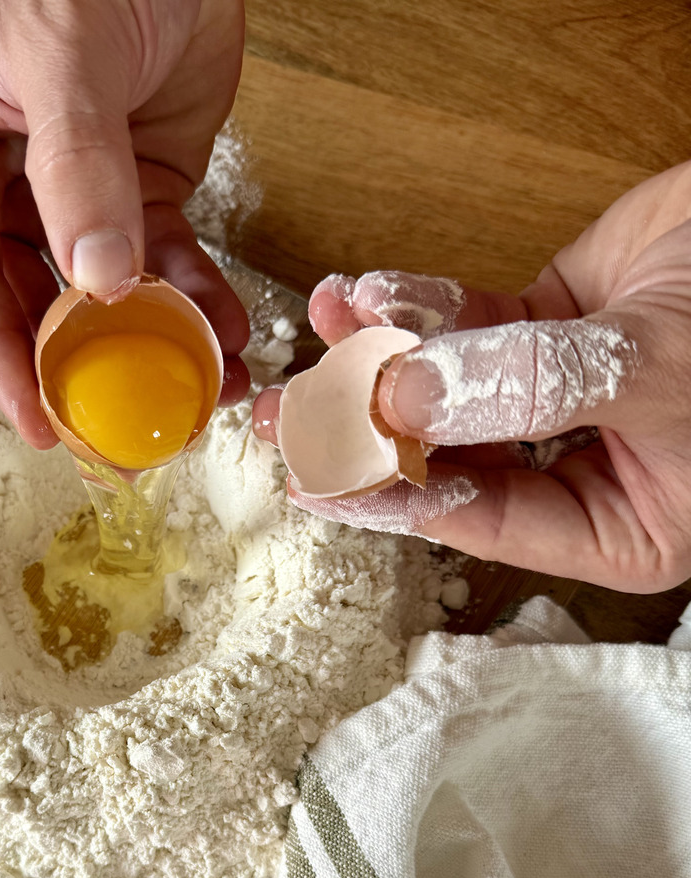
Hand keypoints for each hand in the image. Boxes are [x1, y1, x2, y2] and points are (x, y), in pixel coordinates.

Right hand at [0, 0, 249, 446]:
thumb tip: (98, 283)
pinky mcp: (138, 194)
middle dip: (77, 369)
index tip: (37, 420)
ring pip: (100, 297)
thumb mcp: (61, 51)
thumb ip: (76, 167)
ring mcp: (68, 195)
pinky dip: (196, 301)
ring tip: (196, 393)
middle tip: (120, 429)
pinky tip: (226, 336)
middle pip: (26, 300)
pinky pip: (165, 264)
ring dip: (150, 346)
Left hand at [254, 162, 690, 592]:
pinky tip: (369, 293)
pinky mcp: (549, 329)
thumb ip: (522, 389)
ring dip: (382, 354)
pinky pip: (468, 321)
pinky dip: (419, 305)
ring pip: (448, 388)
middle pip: (450, 459)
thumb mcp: (647, 374)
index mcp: (615, 524)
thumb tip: (402, 395)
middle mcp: (579, 470)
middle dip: (367, 429)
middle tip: (288, 412)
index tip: (315, 478)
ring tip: (323, 327)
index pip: (482, 522)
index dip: (393, 498)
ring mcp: (557, 398)